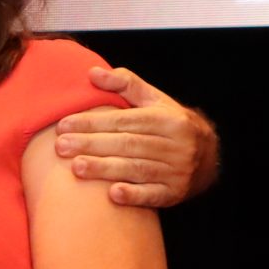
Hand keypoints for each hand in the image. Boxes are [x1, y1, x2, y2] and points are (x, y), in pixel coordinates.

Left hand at [53, 66, 220, 206]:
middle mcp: (176, 145)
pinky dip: (134, 195)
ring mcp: (177, 171)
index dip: (93, 122)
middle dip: (92, 145)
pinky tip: (112, 195)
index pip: (125, 120)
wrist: (208, 157)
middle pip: (128, 144)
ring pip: (137, 169)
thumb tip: (92, 72)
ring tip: (76, 168)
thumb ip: (125, 85)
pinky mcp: (175, 194)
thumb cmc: (170, 125)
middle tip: (61, 147)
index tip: (64, 125)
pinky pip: (153, 196)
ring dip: (105, 169)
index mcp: (169, 119)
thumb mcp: (155, 101)